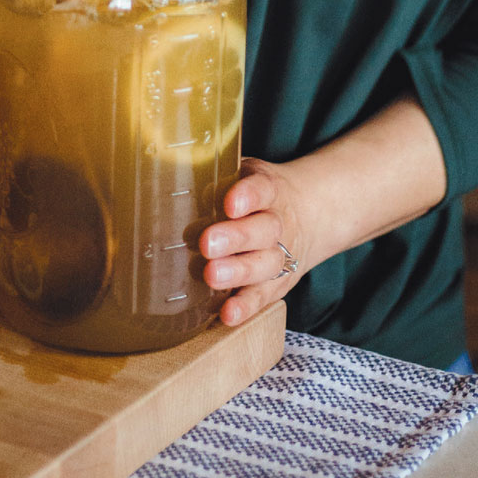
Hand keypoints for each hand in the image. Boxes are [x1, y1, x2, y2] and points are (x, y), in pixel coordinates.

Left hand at [199, 157, 309, 326]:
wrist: (308, 215)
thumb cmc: (259, 192)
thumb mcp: (246, 172)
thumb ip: (218, 170)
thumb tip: (169, 163)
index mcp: (270, 189)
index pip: (262, 189)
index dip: (247, 196)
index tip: (230, 203)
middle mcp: (278, 222)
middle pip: (263, 230)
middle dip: (236, 238)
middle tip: (207, 243)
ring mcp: (280, 255)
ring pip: (265, 264)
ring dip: (238, 272)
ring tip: (211, 275)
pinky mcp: (276, 284)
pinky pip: (263, 296)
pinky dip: (246, 306)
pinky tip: (227, 313)